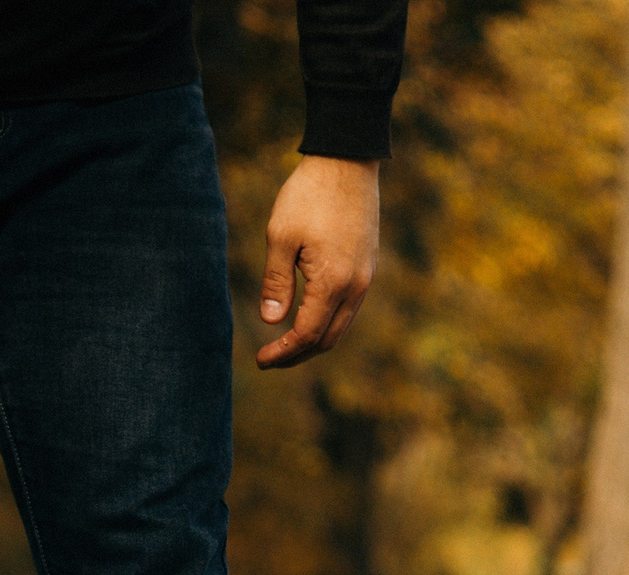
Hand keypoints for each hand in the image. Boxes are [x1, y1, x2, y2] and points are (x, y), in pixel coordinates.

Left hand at [255, 157, 380, 369]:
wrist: (347, 160)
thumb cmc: (309, 195)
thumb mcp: (280, 237)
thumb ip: (275, 282)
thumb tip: (271, 321)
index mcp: (333, 282)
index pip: (306, 334)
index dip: (283, 352)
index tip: (260, 360)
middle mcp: (356, 285)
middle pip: (328, 339)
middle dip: (297, 355)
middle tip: (270, 359)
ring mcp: (366, 275)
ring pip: (342, 326)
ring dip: (313, 341)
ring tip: (285, 345)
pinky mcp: (368, 265)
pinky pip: (350, 308)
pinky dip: (327, 322)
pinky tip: (307, 318)